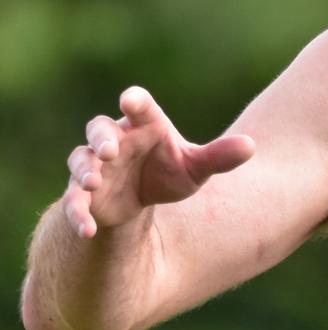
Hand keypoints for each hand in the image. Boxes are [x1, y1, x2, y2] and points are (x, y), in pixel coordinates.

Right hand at [63, 86, 254, 237]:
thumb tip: (251, 146)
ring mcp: (95, 165)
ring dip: (84, 169)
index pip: (139, 106)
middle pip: (100, 128)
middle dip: (102, 137)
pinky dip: (77, 213)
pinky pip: (73, 201)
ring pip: (80, 159)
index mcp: (144, 124)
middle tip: (109, 150)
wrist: (143, 200)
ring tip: (92, 182)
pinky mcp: (84, 193)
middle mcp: (115, 140)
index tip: (130, 99)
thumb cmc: (169, 171)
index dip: (134, 101)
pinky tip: (89, 229)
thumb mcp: (196, 167)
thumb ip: (219, 157)